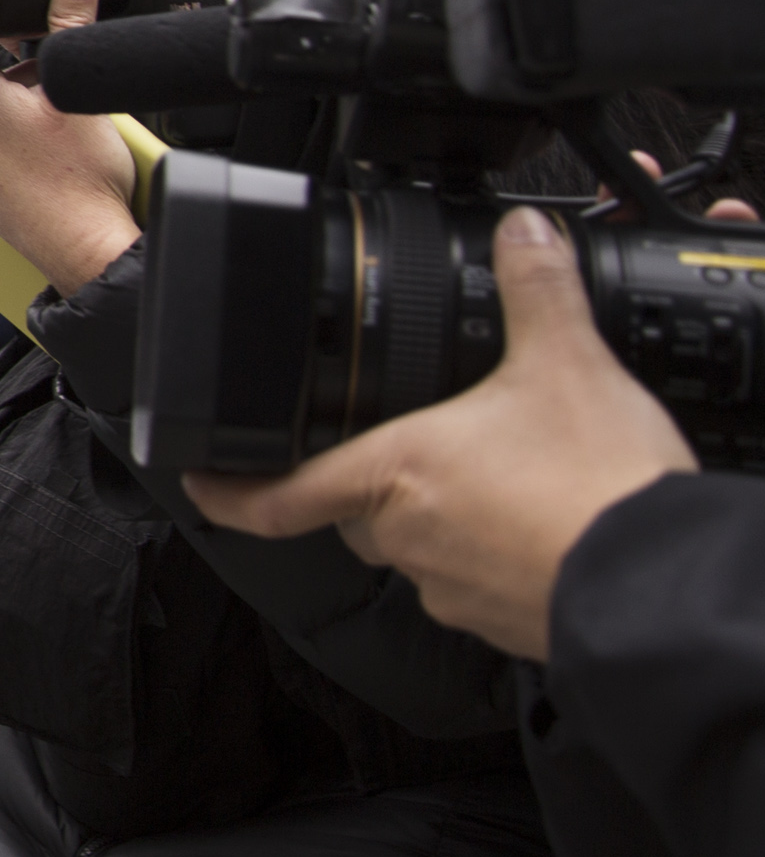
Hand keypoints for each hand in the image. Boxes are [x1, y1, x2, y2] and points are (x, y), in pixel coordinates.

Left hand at [0, 0, 140, 293]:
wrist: (86, 247)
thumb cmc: (80, 176)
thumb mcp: (77, 85)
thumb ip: (71, 23)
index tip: (13, 20)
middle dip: (19, 70)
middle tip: (60, 83)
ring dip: (20, 109)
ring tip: (62, 125)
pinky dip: (20, 146)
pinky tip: (54, 156)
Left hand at [183, 207, 692, 660]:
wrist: (663, 585)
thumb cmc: (600, 492)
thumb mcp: (568, 366)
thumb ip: (537, 290)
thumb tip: (524, 234)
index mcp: (393, 476)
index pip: (274, 497)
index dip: (223, 489)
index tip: (194, 477)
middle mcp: (406, 539)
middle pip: (354, 507)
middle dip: (371, 474)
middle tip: (415, 438)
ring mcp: (452, 589)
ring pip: (414, 545)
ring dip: (438, 512)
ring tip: (497, 473)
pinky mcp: (502, 622)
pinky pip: (473, 580)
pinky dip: (491, 550)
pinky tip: (534, 520)